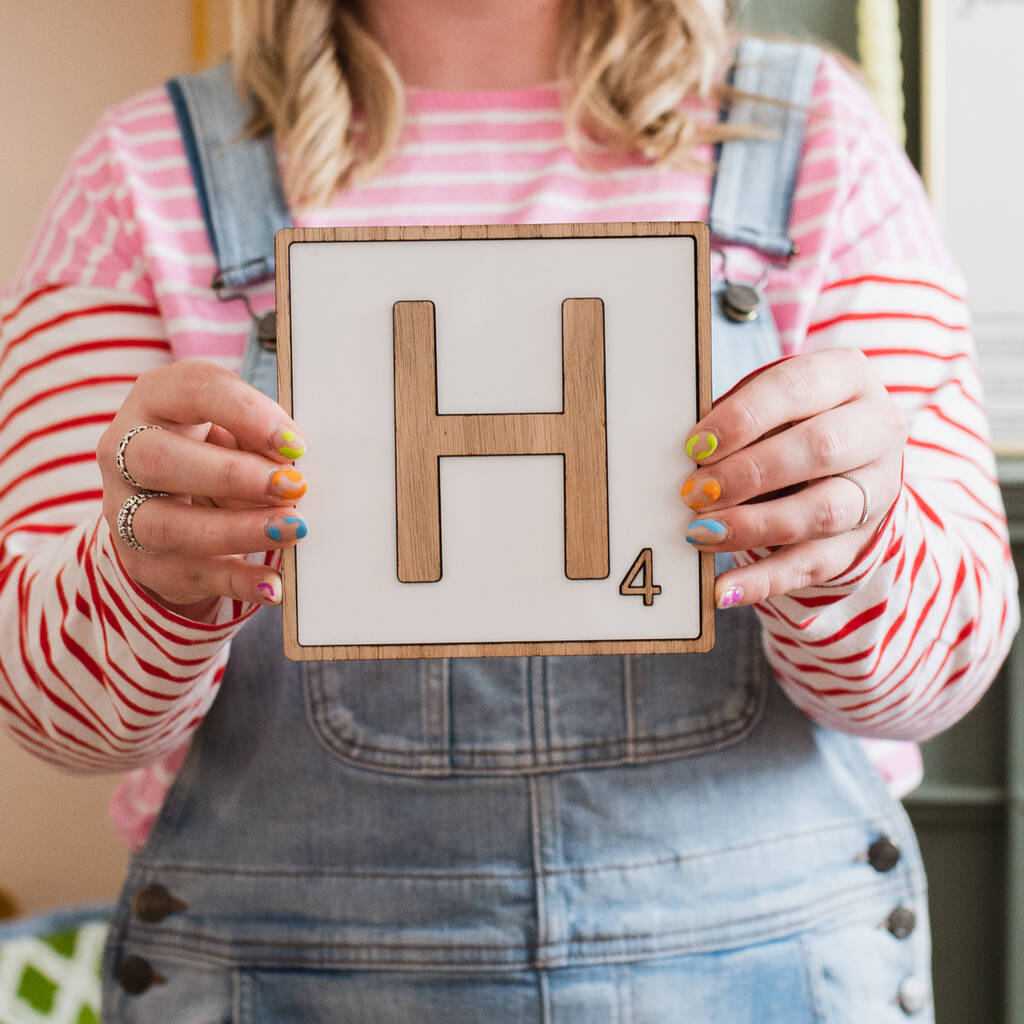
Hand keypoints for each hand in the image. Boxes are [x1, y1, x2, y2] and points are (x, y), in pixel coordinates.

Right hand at [96, 360, 308, 619]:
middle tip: (294, 486)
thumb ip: (259, 434)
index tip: (295, 442)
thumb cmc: (213, 448)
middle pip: (160, 459)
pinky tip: (275, 585)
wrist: (167, 504)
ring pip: (168, 525)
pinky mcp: (148, 563)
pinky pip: (193, 575)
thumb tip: (293, 457)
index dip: (245, 414)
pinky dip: (237, 582)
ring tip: (292, 528)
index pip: (191, 391)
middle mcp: (124, 454)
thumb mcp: (233, 427)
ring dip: (237, 529)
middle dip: (233, 474)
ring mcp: (127, 512)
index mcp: (155, 400)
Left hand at [679, 349, 906, 607]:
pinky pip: (813, 566)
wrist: (847, 463)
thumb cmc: (788, 421)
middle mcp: (876, 430)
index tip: (695, 446)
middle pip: (819, 449)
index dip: (743, 418)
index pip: (796, 387)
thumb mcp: (767, 403)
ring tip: (700, 533)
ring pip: (821, 512)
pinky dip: (764, 580)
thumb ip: (733, 419)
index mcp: (848, 377)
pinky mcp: (859, 541)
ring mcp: (875, 490)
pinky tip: (723, 590)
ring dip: (753, 526)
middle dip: (748, 473)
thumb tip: (684, 453)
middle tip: (694, 492)